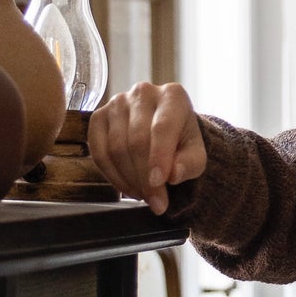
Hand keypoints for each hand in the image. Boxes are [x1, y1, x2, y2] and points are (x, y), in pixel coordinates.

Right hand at [89, 81, 207, 213]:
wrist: (167, 131)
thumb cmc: (183, 142)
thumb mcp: (197, 155)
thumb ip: (190, 164)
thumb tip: (173, 175)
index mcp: (173, 96)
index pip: (161, 128)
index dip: (158, 158)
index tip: (158, 184)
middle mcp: (143, 93)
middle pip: (136, 141)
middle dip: (145, 178)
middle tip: (156, 203)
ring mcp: (117, 103)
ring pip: (116, 148)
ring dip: (129, 179)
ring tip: (145, 196)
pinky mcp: (98, 116)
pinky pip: (98, 151)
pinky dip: (111, 175)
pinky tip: (126, 188)